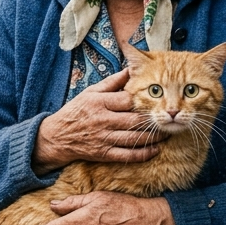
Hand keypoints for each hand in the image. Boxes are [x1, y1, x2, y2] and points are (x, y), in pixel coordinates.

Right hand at [32, 69, 165, 173]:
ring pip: (134, 138)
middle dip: (154, 119)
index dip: (144, 100)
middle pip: (134, 120)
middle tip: (168, 117)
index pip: (128, 100)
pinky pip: (127, 155)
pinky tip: (156, 150)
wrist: (57, 136)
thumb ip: (112, 82)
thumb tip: (130, 69)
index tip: (157, 99)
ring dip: (153, 137)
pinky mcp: (104, 153)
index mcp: (100, 102)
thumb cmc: (76, 111)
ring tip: (167, 133)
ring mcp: (104, 138)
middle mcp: (103, 120)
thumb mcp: (90, 92)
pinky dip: (143, 154)